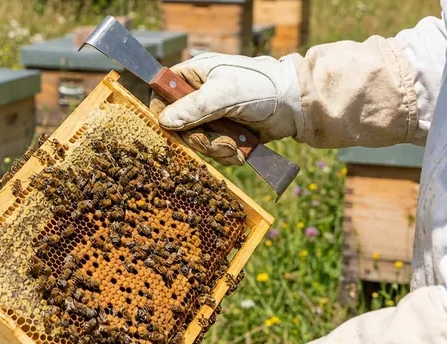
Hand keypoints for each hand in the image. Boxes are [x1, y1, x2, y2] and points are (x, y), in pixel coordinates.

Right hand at [150, 52, 302, 165]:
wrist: (295, 106)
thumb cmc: (261, 88)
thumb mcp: (224, 95)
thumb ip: (193, 108)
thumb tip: (164, 121)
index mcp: (195, 75)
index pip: (162, 91)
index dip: (163, 111)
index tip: (172, 127)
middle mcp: (199, 95)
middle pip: (178, 125)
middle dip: (198, 138)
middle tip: (219, 140)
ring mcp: (211, 116)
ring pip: (195, 141)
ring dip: (214, 149)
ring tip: (235, 146)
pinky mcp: (223, 133)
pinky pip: (211, 150)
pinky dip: (225, 154)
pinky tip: (239, 150)